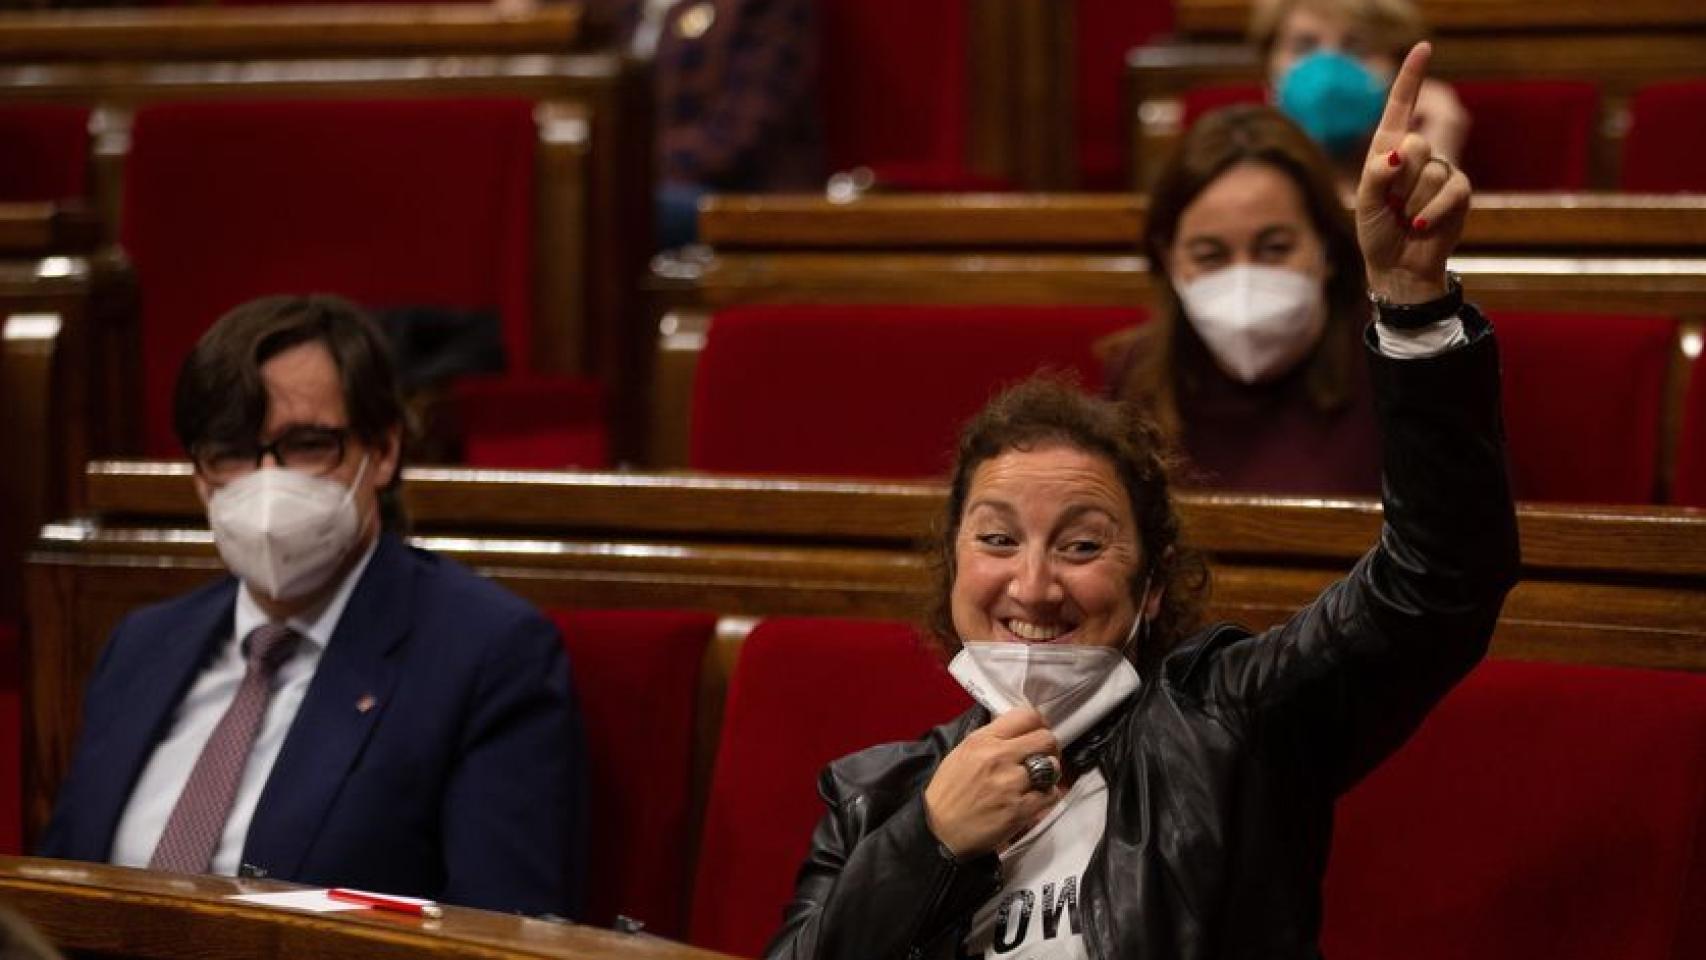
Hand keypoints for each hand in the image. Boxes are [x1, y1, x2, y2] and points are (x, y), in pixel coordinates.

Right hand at [923, 707, 1062, 856]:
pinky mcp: (1020, 809)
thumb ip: (991, 739)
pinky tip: (1034, 798)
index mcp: (983, 740)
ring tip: (1037, 781)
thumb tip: (1017, 732)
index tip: (1038, 733)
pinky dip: (1047, 796)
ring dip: (1049, 774)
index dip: (1039, 724)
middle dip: (1049, 748)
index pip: (1027, 716)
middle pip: (1046, 739)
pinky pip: (1051, 794)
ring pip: (1052, 767)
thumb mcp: (962, 753)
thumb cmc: (948, 793)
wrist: (939, 830)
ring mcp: (1011, 783)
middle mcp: (999, 757)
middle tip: (1043, 757)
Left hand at [1356, 43, 1471, 303]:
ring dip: (1412, 202)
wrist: (1398, 266)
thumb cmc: (1376, 232)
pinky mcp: (1459, 192)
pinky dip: (1432, 211)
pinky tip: (1420, 227)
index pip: (1401, 106)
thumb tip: (1398, 153)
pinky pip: (1451, 190)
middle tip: (1391, 206)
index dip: (1411, 77)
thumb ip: (1375, 175)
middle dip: (1399, 181)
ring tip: (1406, 219)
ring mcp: (1441, 171)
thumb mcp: (1364, 203)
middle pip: (1415, 144)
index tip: (1424, 46)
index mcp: (1388, 149)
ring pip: (1432, 171)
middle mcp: (1418, 155)